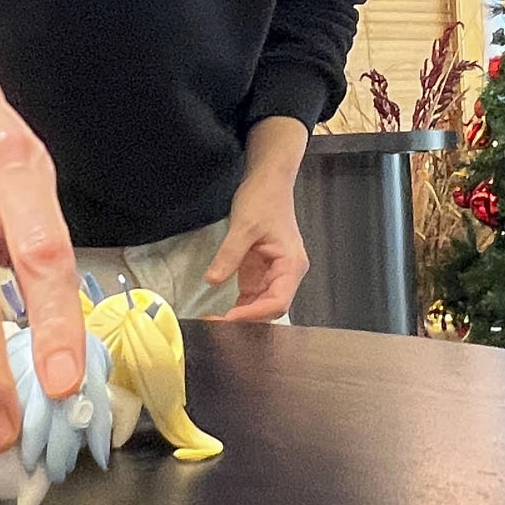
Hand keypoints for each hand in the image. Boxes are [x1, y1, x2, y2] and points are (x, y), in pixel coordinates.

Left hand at [207, 118, 311, 320]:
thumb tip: (213, 281)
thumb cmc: (265, 198)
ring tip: (214, 321)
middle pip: (270, 309)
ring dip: (240, 316)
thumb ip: (229, 255)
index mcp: (291, 264)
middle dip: (246, 320)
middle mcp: (286, 273)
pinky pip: (252, 296)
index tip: (228, 318)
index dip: (254, 314)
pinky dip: (237, 306)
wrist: (268, 180)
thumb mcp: (244, 225)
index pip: (277, 301)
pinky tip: (219, 311)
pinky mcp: (261, 271)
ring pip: (260, 306)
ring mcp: (274, 274)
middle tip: (216, 324)